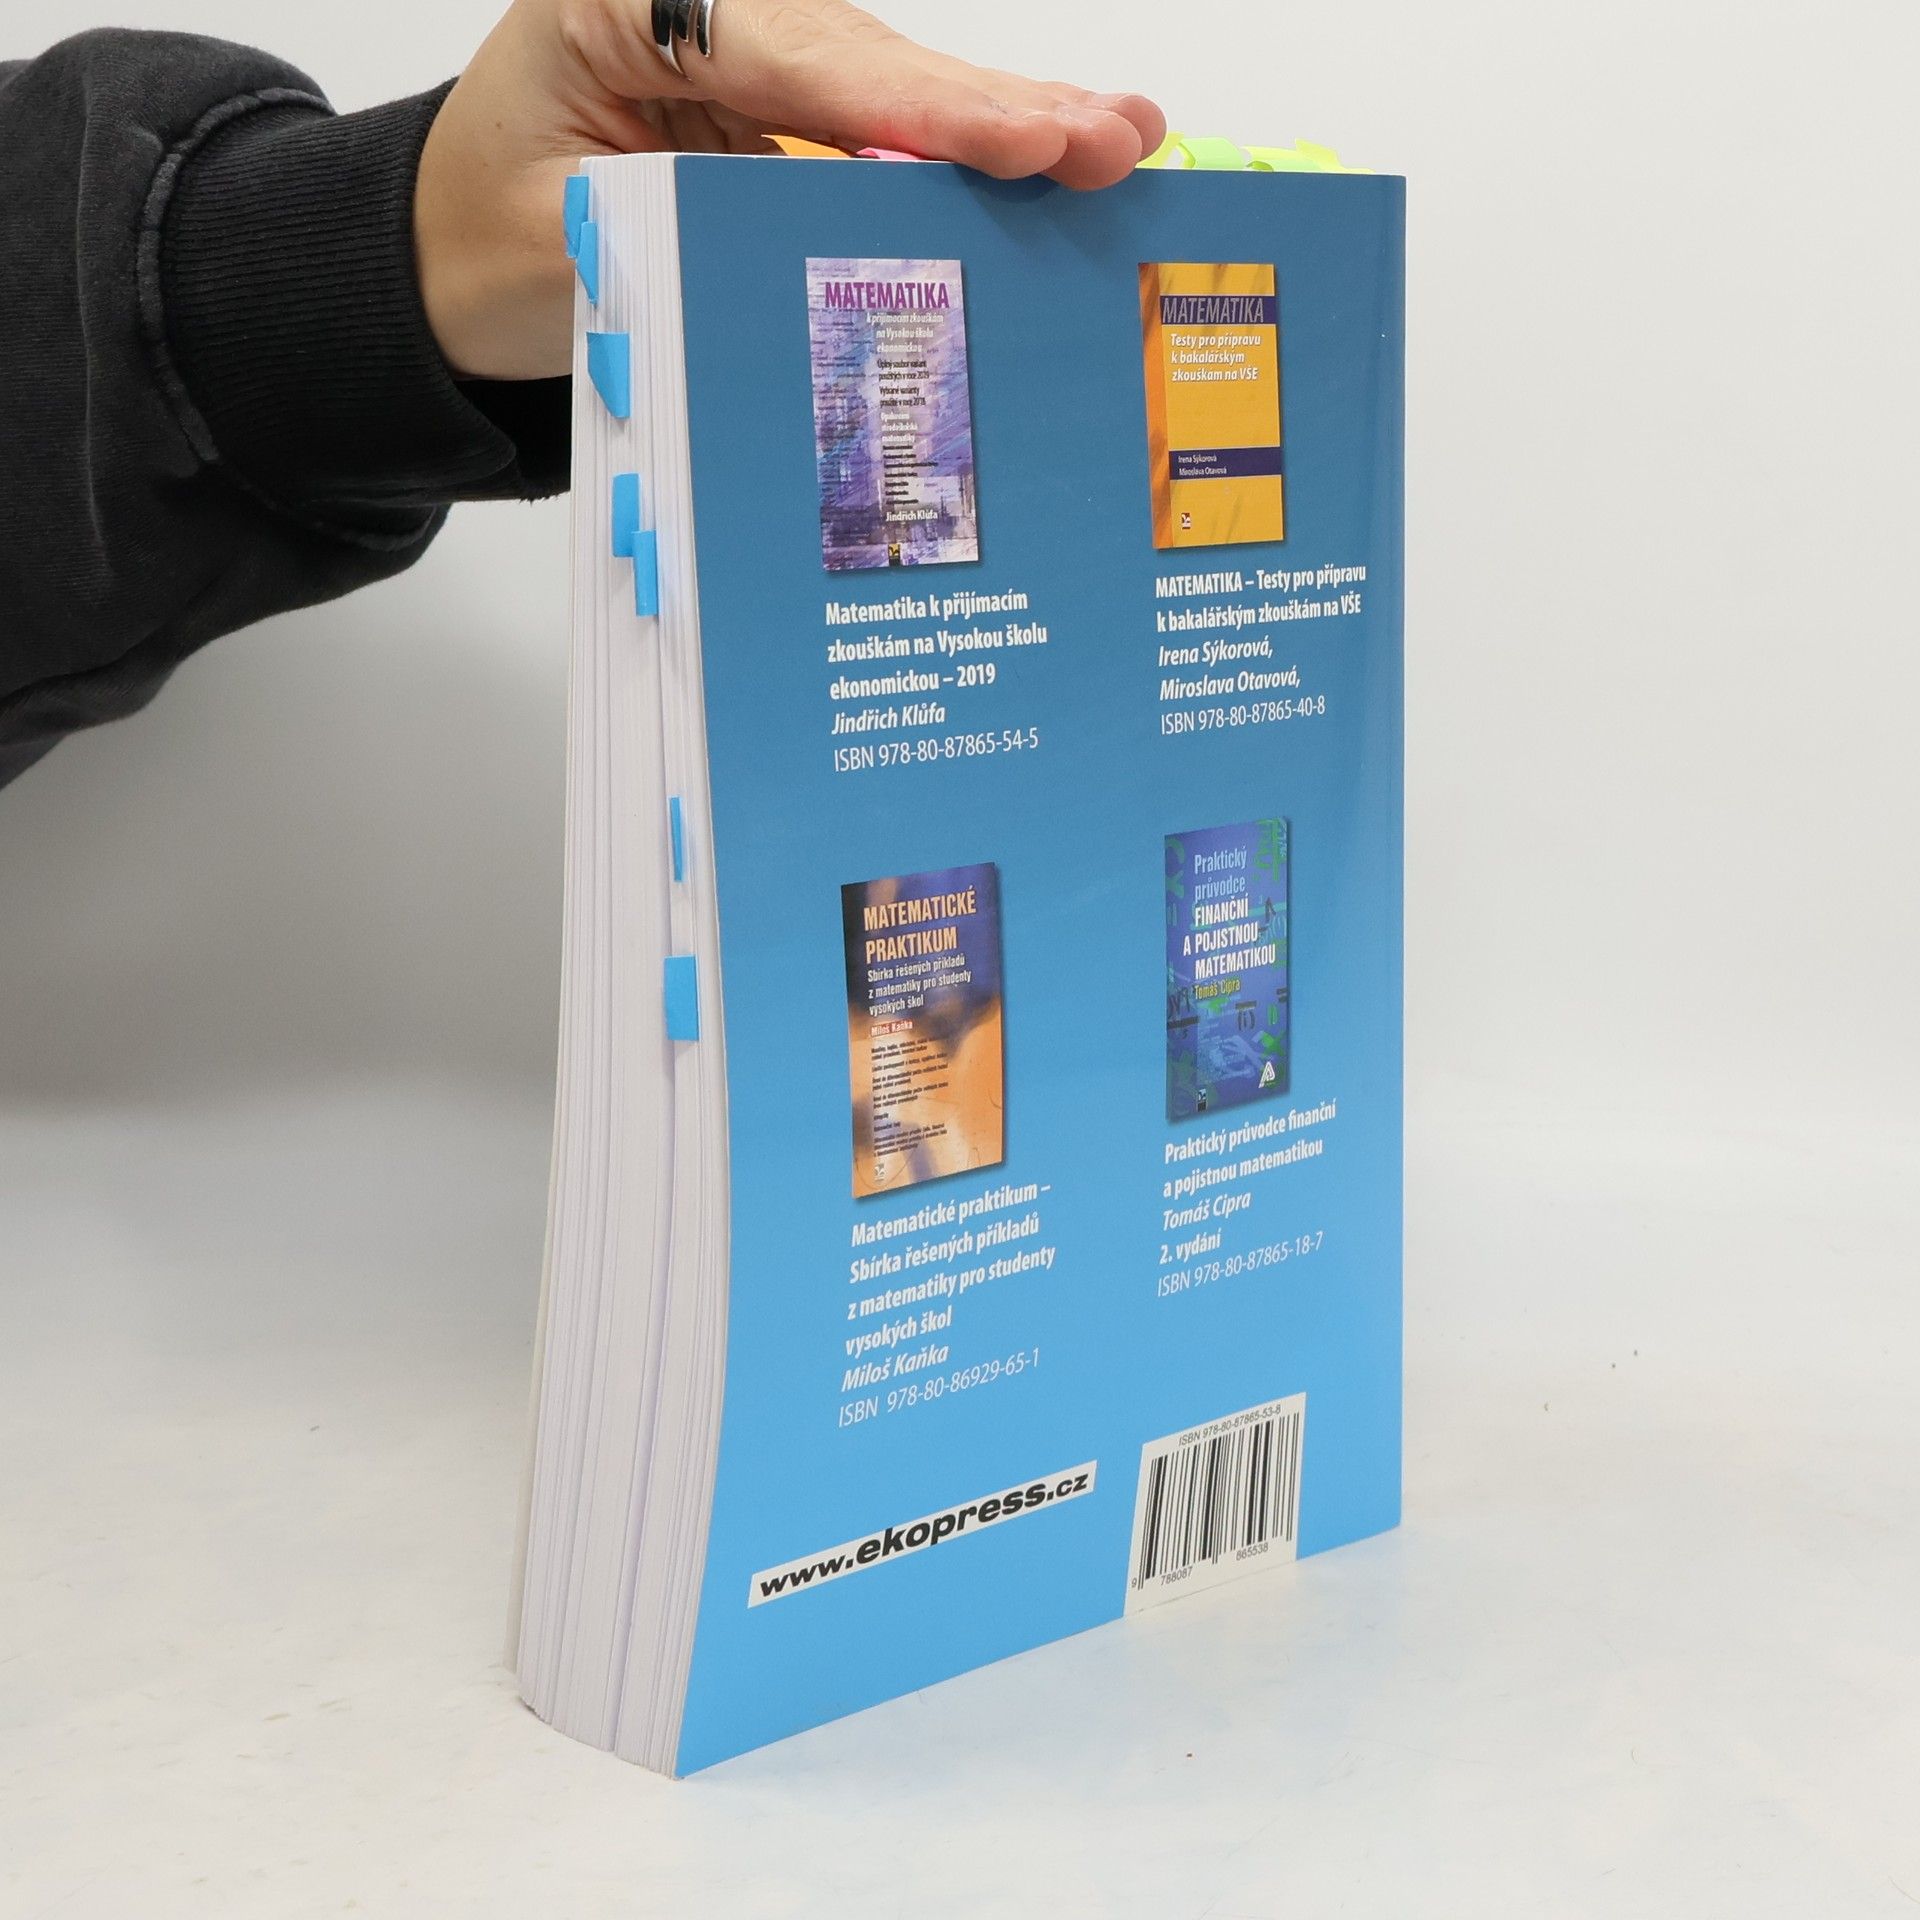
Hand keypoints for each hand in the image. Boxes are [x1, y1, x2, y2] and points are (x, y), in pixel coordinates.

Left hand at [415, 0, 1164, 380]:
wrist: (439, 260)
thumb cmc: (482, 239)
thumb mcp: (583, 236)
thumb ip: (710, 220)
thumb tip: (858, 230)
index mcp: (631, 1)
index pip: (797, 57)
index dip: (917, 109)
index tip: (1017, 142)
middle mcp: (705, 8)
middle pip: (869, 62)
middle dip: (995, 111)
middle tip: (1113, 139)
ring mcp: (750, 57)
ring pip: (892, 92)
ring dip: (1005, 128)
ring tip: (1116, 142)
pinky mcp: (776, 114)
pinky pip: (881, 134)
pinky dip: (961, 158)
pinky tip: (1050, 160)